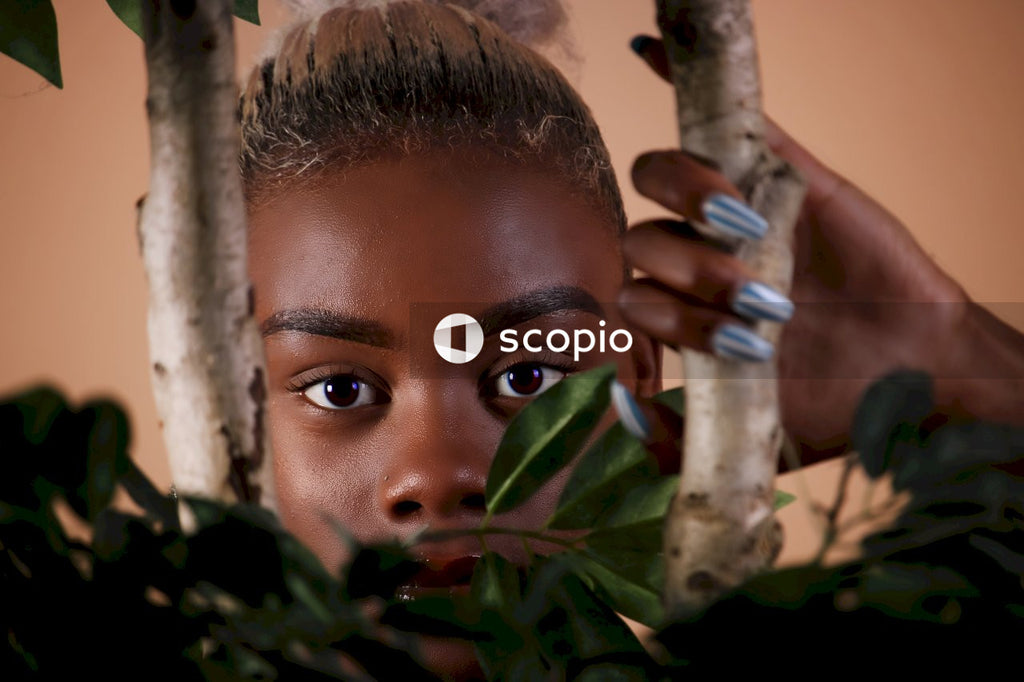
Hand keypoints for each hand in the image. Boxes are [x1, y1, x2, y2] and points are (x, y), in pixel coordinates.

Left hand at [617, 36, 969, 461]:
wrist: (912, 377)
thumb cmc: (832, 405)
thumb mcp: (745, 439)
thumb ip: (674, 440)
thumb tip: (618, 407)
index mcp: (689, 312)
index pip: (635, 291)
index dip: (667, 316)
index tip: (742, 349)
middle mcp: (705, 260)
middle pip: (647, 240)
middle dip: (691, 276)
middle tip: (760, 305)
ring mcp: (744, 215)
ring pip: (674, 184)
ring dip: (697, 207)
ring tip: (752, 239)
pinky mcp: (791, 179)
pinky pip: (735, 122)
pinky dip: (684, 78)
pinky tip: (649, 48)